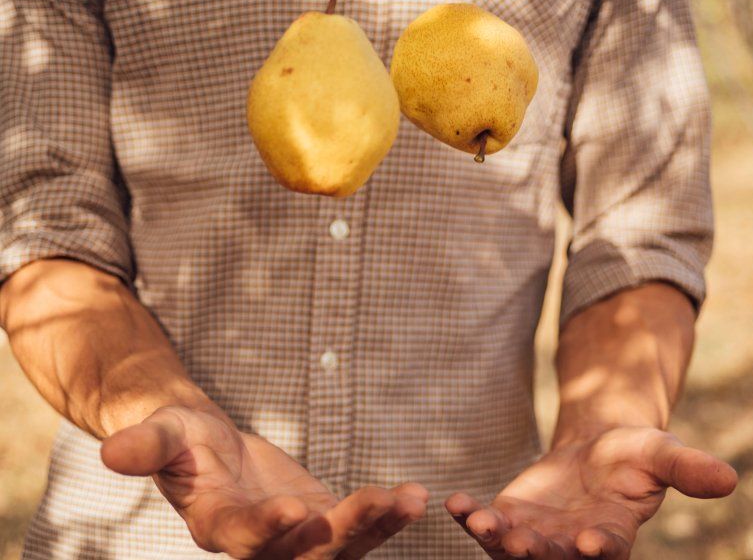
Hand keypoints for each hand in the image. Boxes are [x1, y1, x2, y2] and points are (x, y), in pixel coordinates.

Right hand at [101, 405, 427, 558]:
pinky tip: (414, 495)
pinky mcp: (321, 523)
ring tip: (411, 497)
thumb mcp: (163, 434)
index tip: (301, 510)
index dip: (270, 530)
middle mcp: (259, 544)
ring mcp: (295, 538)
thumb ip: (145, 446)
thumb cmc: (182, 439)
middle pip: (301, 555)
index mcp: (215, 525)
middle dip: (340, 533)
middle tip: (376, 501)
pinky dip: (385, 514)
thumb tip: (109, 451)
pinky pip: (357, 527)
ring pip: (338, 547)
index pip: (243, 539)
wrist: (210, 445)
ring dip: (375, 525)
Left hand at [445, 426, 736, 558]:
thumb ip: (687, 469)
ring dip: (495, 538)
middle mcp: (571, 547)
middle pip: (553, 557)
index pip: (608, 551)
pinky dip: (470, 515)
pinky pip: (486, 521)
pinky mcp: (509, 518)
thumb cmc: (634, 455)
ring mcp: (536, 536)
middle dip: (537, 552)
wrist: (596, 449)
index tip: (590, 542)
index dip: (600, 549)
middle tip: (523, 543)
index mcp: (613, 537)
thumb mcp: (662, 454)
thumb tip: (729, 478)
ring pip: (512, 548)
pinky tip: (455, 501)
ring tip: (478, 520)